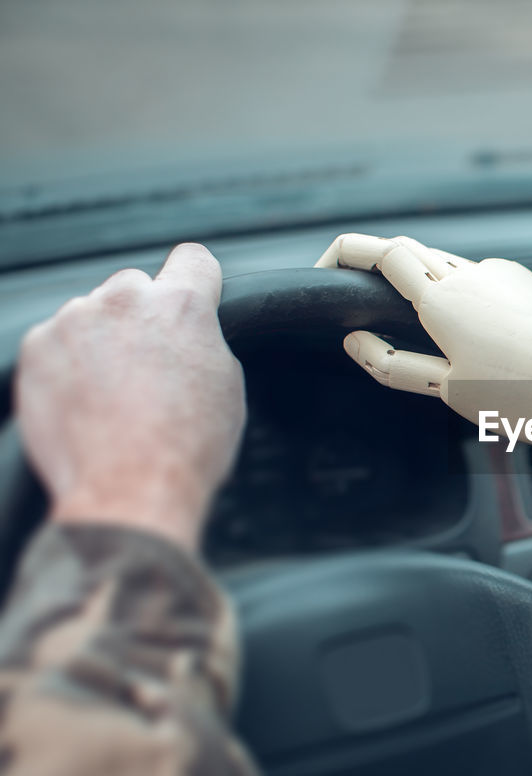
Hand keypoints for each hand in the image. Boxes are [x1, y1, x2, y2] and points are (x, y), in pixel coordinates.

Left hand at [15, 243, 245, 550]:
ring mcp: (74, 321)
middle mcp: (125, 301)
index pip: (193, 259)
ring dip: (101, 342)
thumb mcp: (226, 386)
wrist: (130, 490)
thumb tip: (192, 335)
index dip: (197, 278)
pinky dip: (67, 366)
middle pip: (135, 287)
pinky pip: (56, 343)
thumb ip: (205, 341)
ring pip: (91, 316)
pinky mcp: (35, 347)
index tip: (192, 290)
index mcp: (181, 305)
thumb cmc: (185, 448)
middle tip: (150, 365)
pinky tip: (86, 404)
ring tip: (114, 395)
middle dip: (142, 317)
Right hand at [317, 234, 531, 465]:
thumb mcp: (449, 391)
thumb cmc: (528, 401)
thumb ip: (393, 363)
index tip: (324, 269)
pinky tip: (477, 338)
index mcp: (445, 298)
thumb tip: (354, 341)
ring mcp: (506, 275)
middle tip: (365, 303)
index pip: (380, 251)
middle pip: (411, 252)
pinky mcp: (530, 284)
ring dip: (425, 286)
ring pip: (448, 267)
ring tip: (430, 336)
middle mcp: (474, 274)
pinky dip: (464, 297)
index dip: (344, 252)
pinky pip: (483, 280)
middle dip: (381, 269)